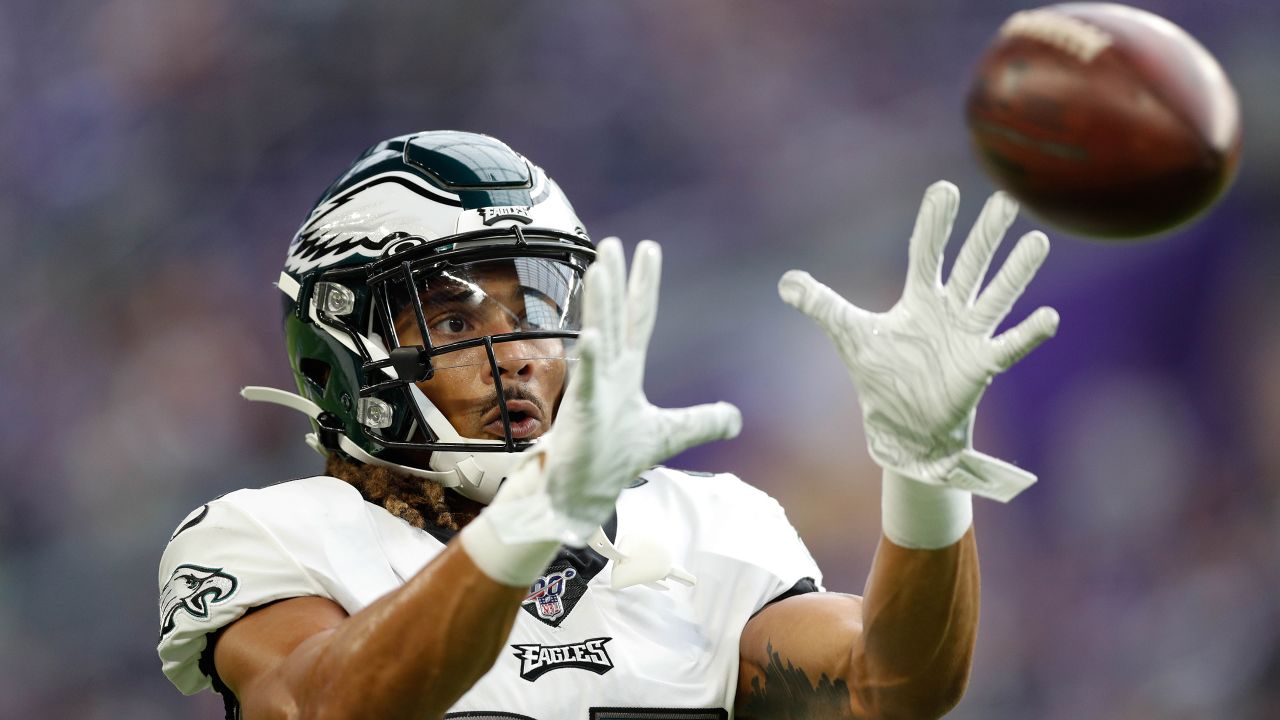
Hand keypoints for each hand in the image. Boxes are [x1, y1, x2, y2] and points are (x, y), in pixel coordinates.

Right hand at [485, 238, 741, 544]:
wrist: (582, 493)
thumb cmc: (614, 459)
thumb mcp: (669, 435)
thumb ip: (702, 421)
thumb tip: (736, 418)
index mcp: (627, 372)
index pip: (641, 319)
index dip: (646, 284)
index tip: (649, 250)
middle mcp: (609, 373)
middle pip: (616, 317)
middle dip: (616, 280)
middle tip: (613, 243)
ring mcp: (596, 390)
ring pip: (601, 336)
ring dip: (602, 303)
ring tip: (600, 268)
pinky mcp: (586, 414)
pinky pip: (589, 382)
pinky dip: (592, 359)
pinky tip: (595, 336)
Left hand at [778, 182, 1057, 500]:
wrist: (903, 426)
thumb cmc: (883, 376)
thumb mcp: (848, 335)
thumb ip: (821, 305)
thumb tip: (785, 282)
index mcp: (920, 300)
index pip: (926, 253)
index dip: (934, 224)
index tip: (944, 188)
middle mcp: (950, 311)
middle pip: (970, 265)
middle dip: (985, 235)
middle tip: (1005, 199)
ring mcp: (970, 336)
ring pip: (996, 297)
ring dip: (1016, 272)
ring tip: (1037, 241)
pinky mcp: (982, 366)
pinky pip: (1009, 347)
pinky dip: (1028, 334)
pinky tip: (1049, 317)